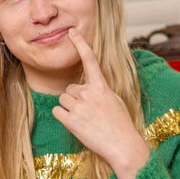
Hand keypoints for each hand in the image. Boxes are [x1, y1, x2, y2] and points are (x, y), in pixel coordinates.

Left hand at [53, 29, 150, 178]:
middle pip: (70, 88)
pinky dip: (63, 117)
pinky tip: (76, 124)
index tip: (72, 32)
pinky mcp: (70, 120)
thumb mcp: (114, 100)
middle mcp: (89, 93)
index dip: (80, 44)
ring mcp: (79, 106)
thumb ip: (99, 90)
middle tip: (89, 113)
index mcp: (102, 86)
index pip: (90, 60)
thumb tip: (86, 87)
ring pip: (63, 99)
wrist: (122, 146)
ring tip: (85, 120)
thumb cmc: (120, 125)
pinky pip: (57, 111)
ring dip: (69, 108)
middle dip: (75, 99)